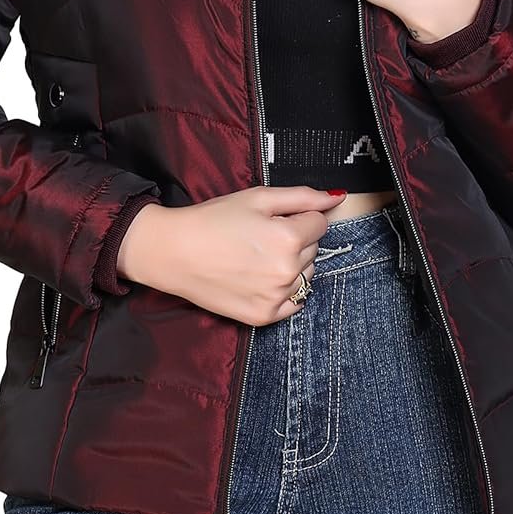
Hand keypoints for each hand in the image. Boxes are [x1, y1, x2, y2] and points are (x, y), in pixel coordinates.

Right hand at [119, 185, 347, 326]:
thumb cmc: (213, 220)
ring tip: (258, 256)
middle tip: (261, 235)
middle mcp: (287, 271)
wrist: (175, 253)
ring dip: (292, 264)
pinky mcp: (264, 317)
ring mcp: (276, 297)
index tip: (274, 218)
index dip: (298, 216)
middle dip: (296, 239)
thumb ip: (302, 196)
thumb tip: (337, 197)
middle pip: (313, 249)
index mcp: (289, 238)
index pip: (320, 223)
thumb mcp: (258, 197)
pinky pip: (295, 302)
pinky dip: (286, 290)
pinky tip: (262, 277)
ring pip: (306, 274)